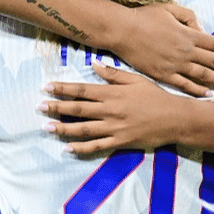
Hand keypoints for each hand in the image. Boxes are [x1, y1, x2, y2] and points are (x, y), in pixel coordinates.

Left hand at [40, 61, 192, 153]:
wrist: (174, 118)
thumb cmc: (156, 96)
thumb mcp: (136, 79)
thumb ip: (114, 74)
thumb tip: (94, 65)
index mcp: (112, 93)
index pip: (82, 90)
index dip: (63, 89)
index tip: (47, 87)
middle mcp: (110, 111)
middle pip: (78, 109)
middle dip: (56, 107)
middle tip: (39, 107)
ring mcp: (114, 128)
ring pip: (83, 129)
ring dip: (63, 128)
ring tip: (47, 127)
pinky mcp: (119, 142)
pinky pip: (96, 146)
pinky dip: (81, 148)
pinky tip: (67, 148)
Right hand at [109, 3, 213, 96]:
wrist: (123, 31)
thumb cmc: (145, 17)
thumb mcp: (170, 9)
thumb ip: (189, 17)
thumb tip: (202, 29)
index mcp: (188, 34)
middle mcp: (185, 51)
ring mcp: (175, 65)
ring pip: (203, 75)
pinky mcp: (164, 75)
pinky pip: (185, 85)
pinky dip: (198, 90)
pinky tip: (209, 94)